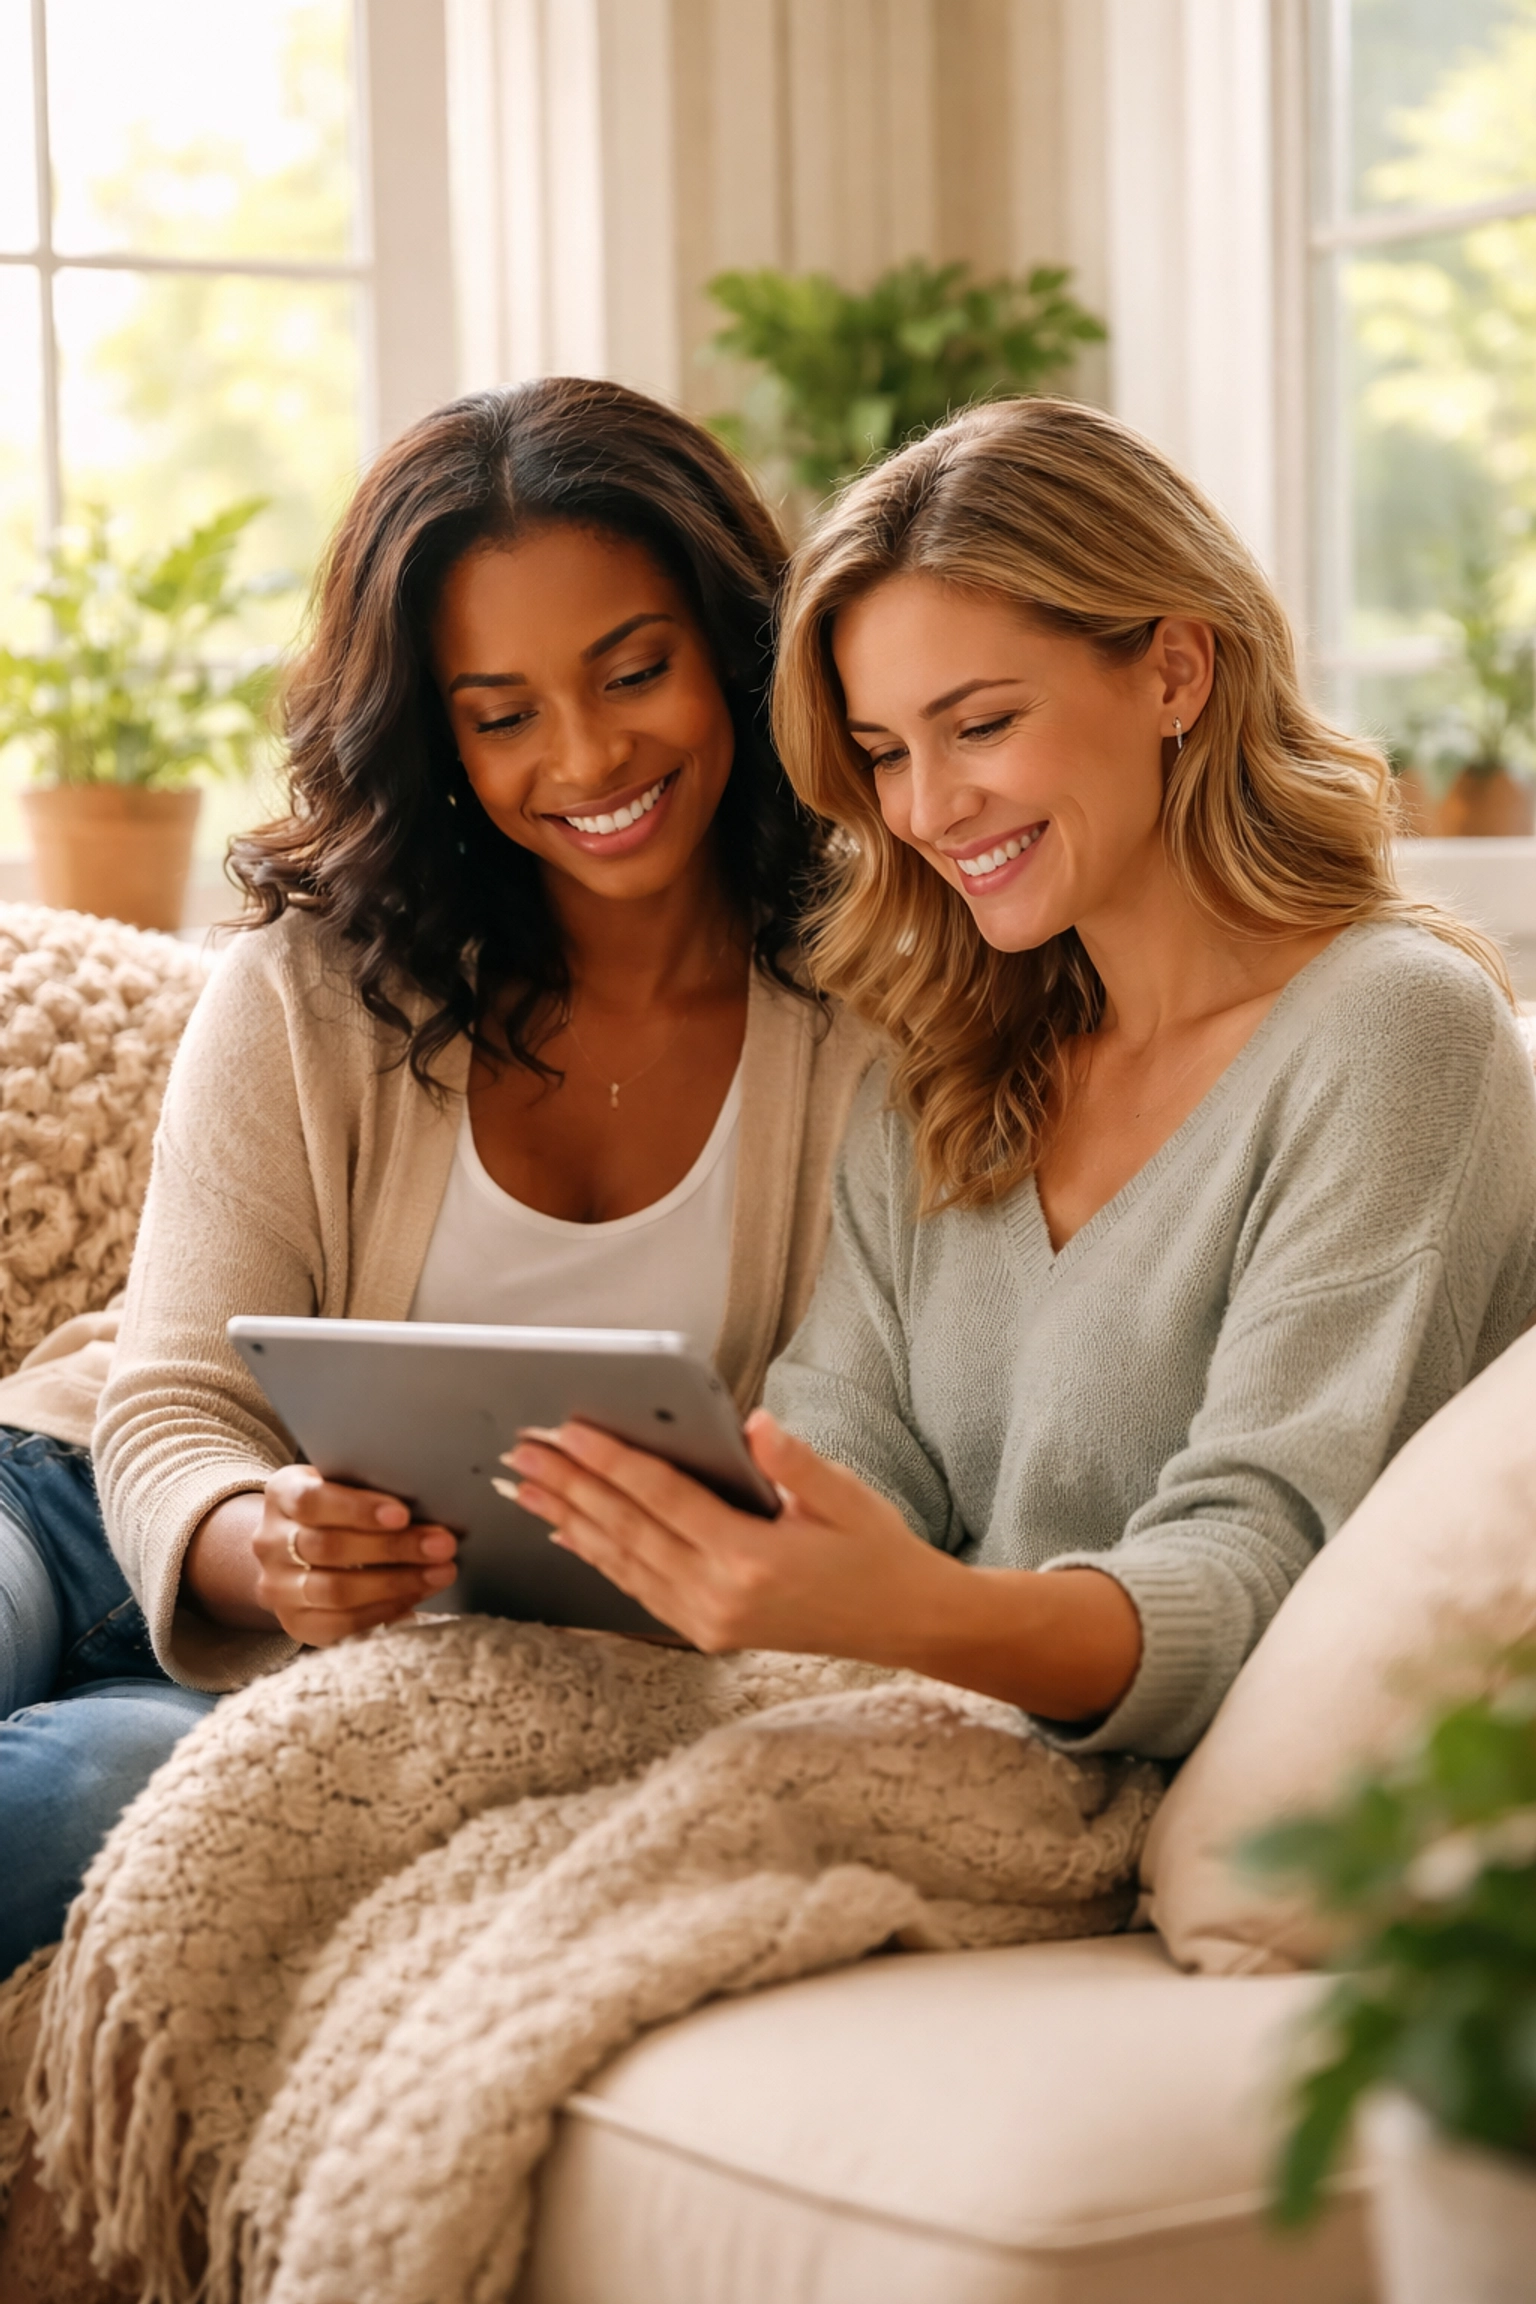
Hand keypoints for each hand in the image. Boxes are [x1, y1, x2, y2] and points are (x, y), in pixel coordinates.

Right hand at [251, 1465, 459, 1646]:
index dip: (358, 1509)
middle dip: (394, 1548)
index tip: (403, 1514)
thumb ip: (371, 1486)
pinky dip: (383, 1611)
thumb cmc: (336, 1507)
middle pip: (330, 1548)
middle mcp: (269, 1541)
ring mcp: (277, 1587)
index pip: (313, 1501)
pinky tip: (416, 1598)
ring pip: (335, 1590)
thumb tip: (431, 1500)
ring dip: (397, 1583)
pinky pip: (340, 1624)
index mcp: (282, 1494)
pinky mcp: (294, 1623)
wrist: (292, 1548)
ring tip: (440, 1573)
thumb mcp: (343, 1483)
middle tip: (443, 1545)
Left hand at [503, 1413, 1144, 1716]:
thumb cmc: (876, 1549)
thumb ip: (795, 1462)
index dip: (611, 1460)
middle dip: (571, 1486)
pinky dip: (599, 1556)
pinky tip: (569, 1531)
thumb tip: (753, 1422)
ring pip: (622, 1562)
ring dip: (570, 1520)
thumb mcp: (847, 1496)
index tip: (567, 1429)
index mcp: (752, 1559)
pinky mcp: (705, 1633)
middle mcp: (719, 1597)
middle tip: (523, 1451)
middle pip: (628, 1530)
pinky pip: (637, 1587)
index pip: (663, 1498)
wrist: (903, 1624)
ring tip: (525, 1485)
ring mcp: (707, 1622)